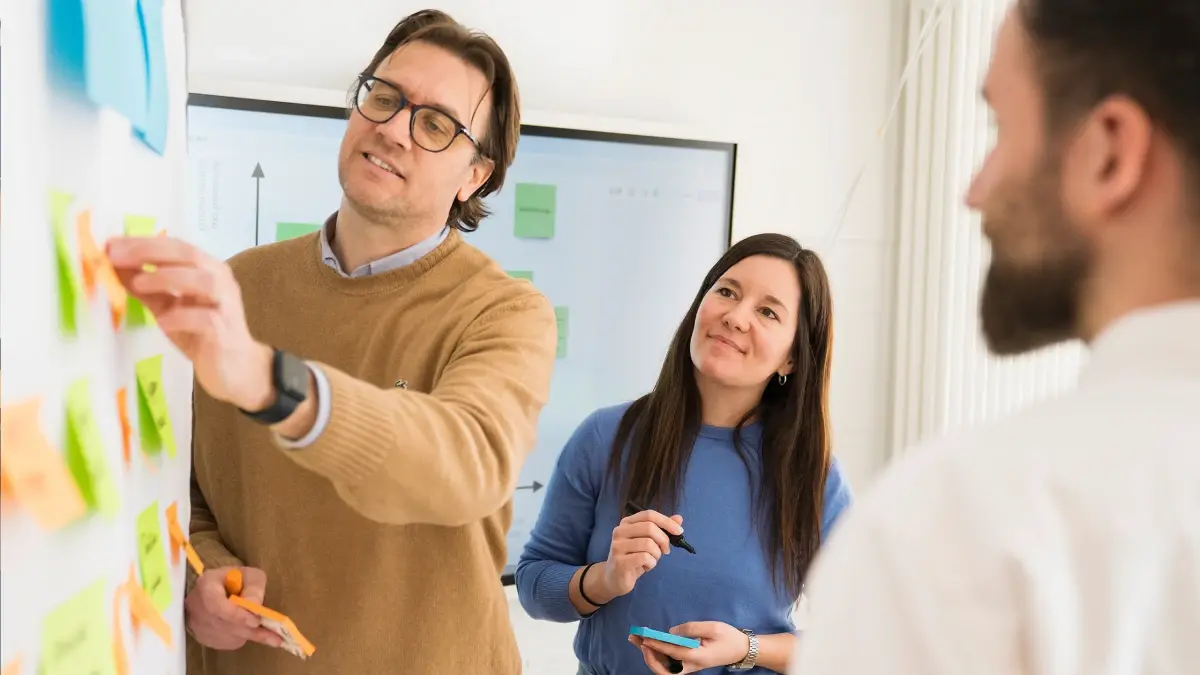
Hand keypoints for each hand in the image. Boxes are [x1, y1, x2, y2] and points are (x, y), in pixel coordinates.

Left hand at [107, 236, 273, 410]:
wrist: (235, 369)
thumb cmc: (201, 335)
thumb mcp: (167, 307)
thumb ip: (146, 287)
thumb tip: (114, 266)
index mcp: (207, 270)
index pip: (175, 246)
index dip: (143, 243)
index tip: (111, 245)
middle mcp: (220, 281)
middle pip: (189, 255)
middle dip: (150, 253)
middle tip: (116, 257)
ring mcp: (226, 306)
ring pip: (204, 281)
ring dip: (168, 278)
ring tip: (138, 285)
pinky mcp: (226, 332)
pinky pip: (206, 319)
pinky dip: (181, 317)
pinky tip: (162, 322)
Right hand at [184, 566, 280, 649]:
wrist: (221, 589)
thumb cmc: (237, 580)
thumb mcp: (250, 575)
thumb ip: (254, 587)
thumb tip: (254, 606)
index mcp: (206, 584)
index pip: (215, 604)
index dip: (235, 615)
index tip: (256, 621)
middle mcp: (196, 605)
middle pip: (222, 623)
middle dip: (248, 628)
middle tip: (271, 634)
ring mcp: (196, 623)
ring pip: (225, 635)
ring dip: (248, 635)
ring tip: (270, 635)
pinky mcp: (202, 636)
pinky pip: (224, 642)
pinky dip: (241, 639)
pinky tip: (251, 631)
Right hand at [600, 509, 683, 598]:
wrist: (614, 578)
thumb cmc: (633, 558)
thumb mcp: (649, 542)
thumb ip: (662, 529)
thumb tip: (679, 518)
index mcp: (627, 523)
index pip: (649, 515)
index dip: (666, 521)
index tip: (679, 531)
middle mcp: (620, 531)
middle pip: (650, 527)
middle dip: (664, 540)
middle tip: (665, 551)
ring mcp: (618, 546)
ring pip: (648, 544)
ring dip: (657, 554)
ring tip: (652, 560)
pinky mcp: (620, 561)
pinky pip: (644, 558)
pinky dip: (651, 563)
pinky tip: (646, 567)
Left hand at [630, 622, 749, 673]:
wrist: (740, 649)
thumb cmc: (728, 637)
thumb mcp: (712, 627)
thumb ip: (691, 628)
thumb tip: (671, 631)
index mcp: (697, 657)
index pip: (672, 652)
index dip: (657, 645)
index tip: (644, 637)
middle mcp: (690, 666)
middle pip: (664, 669)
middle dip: (648, 656)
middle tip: (636, 639)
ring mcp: (689, 667)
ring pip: (665, 668)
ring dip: (650, 656)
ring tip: (637, 640)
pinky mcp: (688, 664)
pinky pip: (669, 664)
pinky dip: (657, 655)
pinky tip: (650, 644)